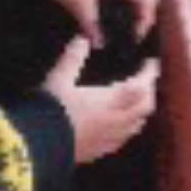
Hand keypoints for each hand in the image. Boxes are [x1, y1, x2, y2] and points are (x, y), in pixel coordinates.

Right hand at [43, 36, 159, 164]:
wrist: (38, 147)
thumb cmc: (52, 109)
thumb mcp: (59, 79)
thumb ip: (72, 59)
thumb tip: (81, 39)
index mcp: (112, 100)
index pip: (142, 86)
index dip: (149, 74)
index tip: (151, 63)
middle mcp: (117, 120)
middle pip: (145, 106)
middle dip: (149, 92)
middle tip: (146, 81)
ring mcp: (110, 138)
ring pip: (137, 125)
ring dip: (141, 111)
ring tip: (137, 102)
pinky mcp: (100, 151)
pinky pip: (123, 139)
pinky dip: (128, 128)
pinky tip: (119, 126)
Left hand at [44, 0, 157, 47]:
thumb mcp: (78, 3)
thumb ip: (90, 25)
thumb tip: (98, 44)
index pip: (147, 0)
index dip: (145, 20)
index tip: (135, 37)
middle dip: (142, 16)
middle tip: (133, 34)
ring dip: (132, 10)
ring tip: (124, 28)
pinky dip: (122, 4)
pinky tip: (110, 15)